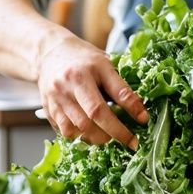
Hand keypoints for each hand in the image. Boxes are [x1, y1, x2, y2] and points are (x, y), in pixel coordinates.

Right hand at [37, 34, 148, 148]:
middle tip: (130, 141)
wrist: (49, 52)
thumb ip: (117, 83)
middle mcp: (73, 81)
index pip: (117, 91)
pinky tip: (90, 134)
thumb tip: (138, 109)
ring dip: (99, 138)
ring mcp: (58, 96)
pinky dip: (81, 137)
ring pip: (80, 127)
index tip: (144, 120)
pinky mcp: (48, 108)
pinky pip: (66, 131)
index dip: (133, 107)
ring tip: (109, 138)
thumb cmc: (82, 58)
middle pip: (96, 113)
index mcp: (93, 66)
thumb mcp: (104, 62)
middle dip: (116, 132)